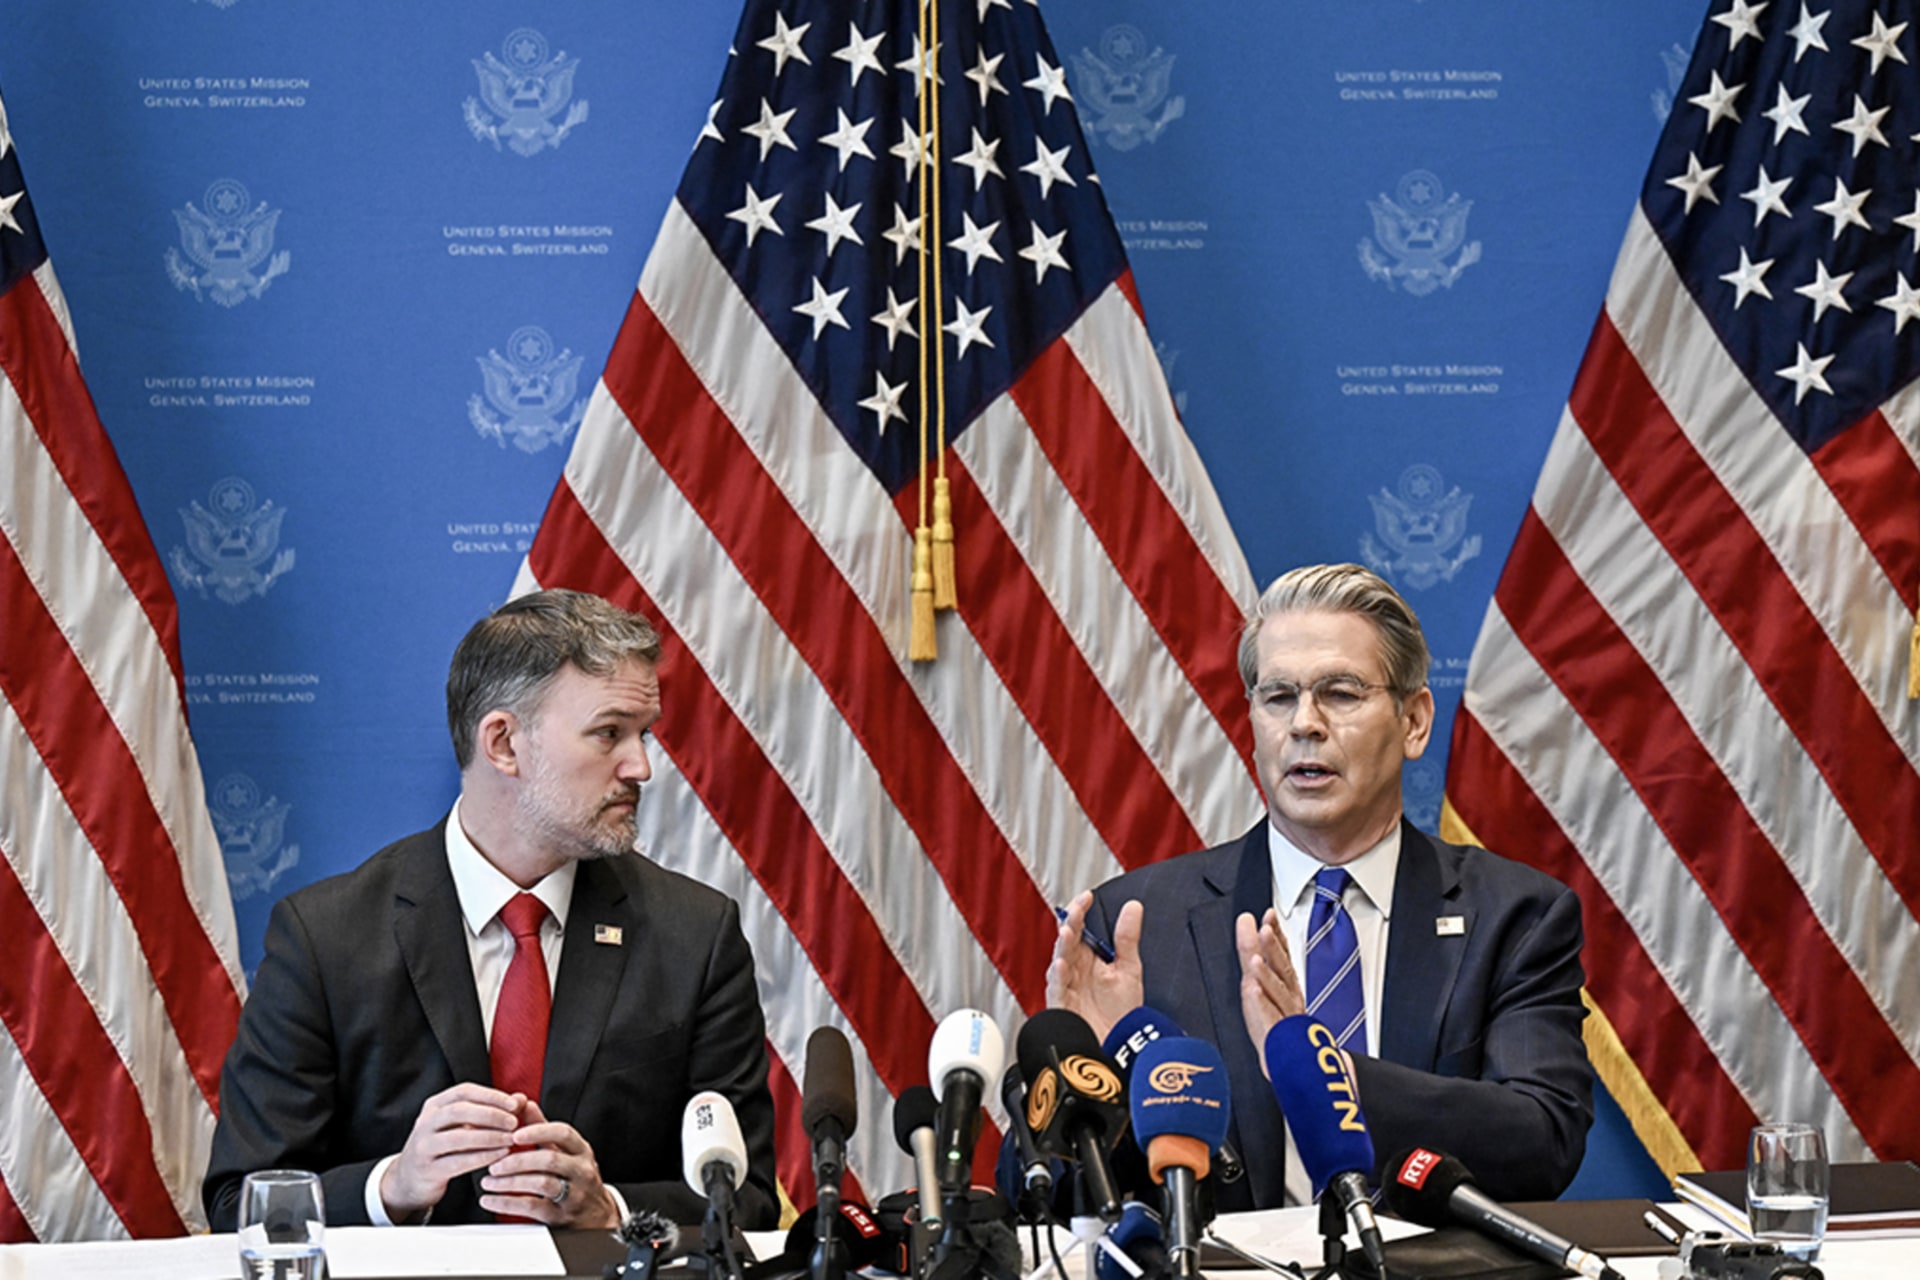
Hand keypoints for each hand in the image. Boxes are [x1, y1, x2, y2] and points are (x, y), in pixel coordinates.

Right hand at [380, 1083, 522, 1220]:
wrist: (409, 1178)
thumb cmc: (443, 1147)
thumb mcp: (461, 1125)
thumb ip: (490, 1111)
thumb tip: (521, 1099)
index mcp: (434, 1105)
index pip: (464, 1092)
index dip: (491, 1096)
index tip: (515, 1103)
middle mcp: (425, 1122)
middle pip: (459, 1111)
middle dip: (490, 1115)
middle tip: (514, 1121)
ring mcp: (424, 1146)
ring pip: (459, 1137)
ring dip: (489, 1137)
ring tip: (511, 1139)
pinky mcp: (428, 1170)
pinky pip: (458, 1162)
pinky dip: (482, 1157)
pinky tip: (500, 1155)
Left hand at [479, 1099, 619, 1226]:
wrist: (597, 1216)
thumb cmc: (576, 1178)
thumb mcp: (566, 1151)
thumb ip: (543, 1129)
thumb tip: (524, 1103)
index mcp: (581, 1150)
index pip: (563, 1133)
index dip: (537, 1131)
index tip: (514, 1133)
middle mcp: (581, 1170)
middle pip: (550, 1160)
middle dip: (518, 1160)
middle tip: (494, 1163)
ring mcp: (574, 1195)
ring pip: (541, 1184)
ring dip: (510, 1182)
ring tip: (488, 1181)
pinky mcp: (561, 1217)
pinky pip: (532, 1207)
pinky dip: (507, 1203)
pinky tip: (490, 1199)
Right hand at [1045, 891, 1143, 1041]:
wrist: (1123, 1048)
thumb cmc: (1123, 1014)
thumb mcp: (1129, 969)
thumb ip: (1127, 938)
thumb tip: (1133, 907)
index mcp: (1087, 958)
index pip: (1079, 928)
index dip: (1080, 911)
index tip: (1087, 897)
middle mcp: (1075, 970)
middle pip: (1067, 941)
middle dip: (1070, 924)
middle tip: (1076, 911)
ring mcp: (1067, 987)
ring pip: (1059, 960)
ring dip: (1062, 947)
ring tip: (1067, 932)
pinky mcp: (1063, 1006)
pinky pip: (1057, 989)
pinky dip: (1059, 976)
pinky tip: (1062, 965)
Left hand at [1236, 908, 1305, 1074]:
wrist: (1290, 1060)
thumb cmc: (1275, 1020)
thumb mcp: (1264, 982)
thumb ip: (1256, 952)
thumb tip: (1246, 921)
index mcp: (1286, 984)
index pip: (1283, 955)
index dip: (1277, 935)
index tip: (1269, 915)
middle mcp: (1288, 996)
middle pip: (1282, 970)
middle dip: (1274, 949)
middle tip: (1265, 928)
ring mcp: (1285, 1015)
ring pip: (1278, 992)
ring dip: (1267, 975)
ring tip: (1255, 960)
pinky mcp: (1277, 1033)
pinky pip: (1270, 1017)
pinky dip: (1262, 1004)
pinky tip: (1253, 992)